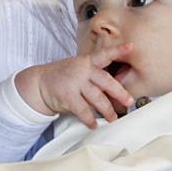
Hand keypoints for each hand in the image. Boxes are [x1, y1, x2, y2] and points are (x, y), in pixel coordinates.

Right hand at [16, 43, 134, 127]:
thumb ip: (96, 78)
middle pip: (106, 81)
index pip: (105, 54)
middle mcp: (83, 70)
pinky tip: (93, 124)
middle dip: (120, 93)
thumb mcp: (81, 70)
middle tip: (129, 101)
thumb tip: (116, 94)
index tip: (131, 46)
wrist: (40, 82)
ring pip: (97, 98)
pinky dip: (90, 119)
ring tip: (113, 118)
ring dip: (107, 110)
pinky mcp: (68, 95)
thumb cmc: (65, 77)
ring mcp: (75, 82)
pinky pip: (83, 110)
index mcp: (88, 61)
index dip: (118, 50)